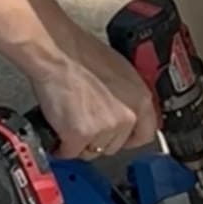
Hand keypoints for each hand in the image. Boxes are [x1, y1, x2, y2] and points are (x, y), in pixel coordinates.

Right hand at [30, 53, 144, 161]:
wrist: (57, 51)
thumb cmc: (82, 55)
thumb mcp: (120, 72)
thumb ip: (127, 97)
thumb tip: (124, 113)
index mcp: (140, 99)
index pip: (145, 134)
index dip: (128, 138)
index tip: (118, 138)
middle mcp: (127, 116)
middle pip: (115, 146)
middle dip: (99, 139)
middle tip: (84, 123)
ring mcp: (104, 128)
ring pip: (92, 151)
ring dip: (79, 143)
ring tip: (68, 121)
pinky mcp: (80, 135)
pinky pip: (70, 152)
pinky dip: (61, 145)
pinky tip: (57, 127)